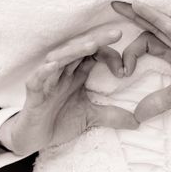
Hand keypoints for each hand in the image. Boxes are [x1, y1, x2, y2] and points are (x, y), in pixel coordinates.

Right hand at [0, 27, 137, 154]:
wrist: (34, 138)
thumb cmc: (59, 120)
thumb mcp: (91, 118)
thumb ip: (112, 116)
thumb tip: (138, 122)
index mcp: (76, 73)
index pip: (94, 55)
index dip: (110, 57)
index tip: (125, 71)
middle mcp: (62, 72)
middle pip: (79, 49)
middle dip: (97, 40)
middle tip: (117, 33)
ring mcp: (46, 80)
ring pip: (59, 58)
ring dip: (74, 51)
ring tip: (91, 45)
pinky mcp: (33, 92)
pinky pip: (37, 78)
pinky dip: (45, 71)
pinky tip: (54, 65)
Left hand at [111, 1, 170, 123]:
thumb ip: (156, 103)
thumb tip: (136, 115)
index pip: (148, 41)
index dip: (130, 50)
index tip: (121, 70)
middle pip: (155, 26)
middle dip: (135, 14)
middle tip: (113, 2)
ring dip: (153, 16)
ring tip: (134, 5)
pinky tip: (166, 24)